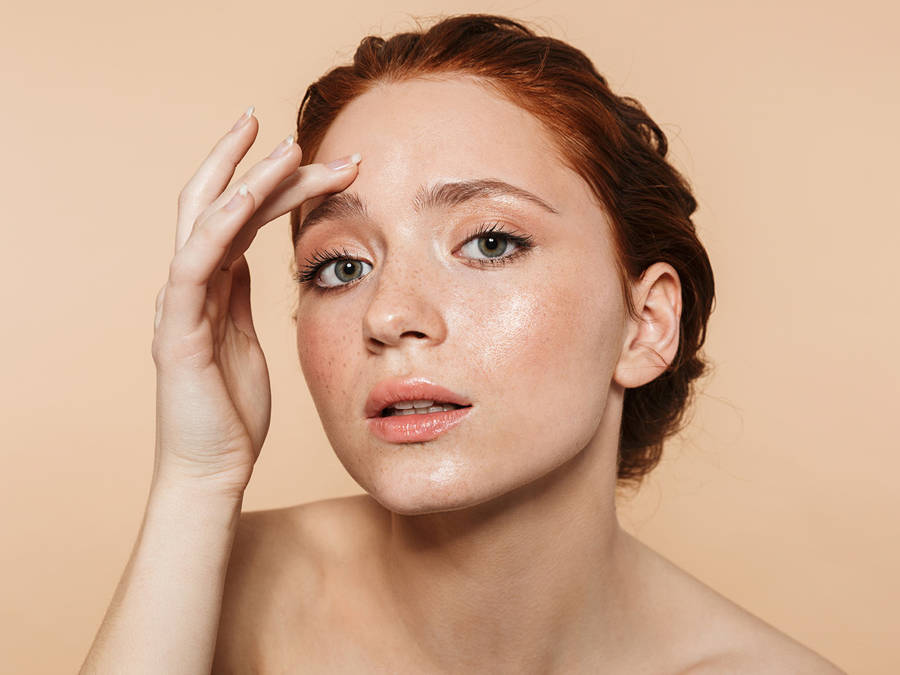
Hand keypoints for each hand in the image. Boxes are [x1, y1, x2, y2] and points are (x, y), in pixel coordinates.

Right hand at [150, 107, 359, 495]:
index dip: (272, 185)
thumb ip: (240, 298)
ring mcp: (180, 303)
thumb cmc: (232, 412)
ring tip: (284, 147)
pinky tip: (249, 196)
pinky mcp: (178, 329)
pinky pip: (195, 264)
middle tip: (289, 131)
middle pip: (217, 204)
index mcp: (213, 286)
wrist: (211, 469)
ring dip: (245, 179)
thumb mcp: (244, 340)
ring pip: (205, 221)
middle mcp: (191, 284)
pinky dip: (220, 225)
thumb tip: (250, 261)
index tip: (314, 158)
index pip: (241, 218)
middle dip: (252, 163)